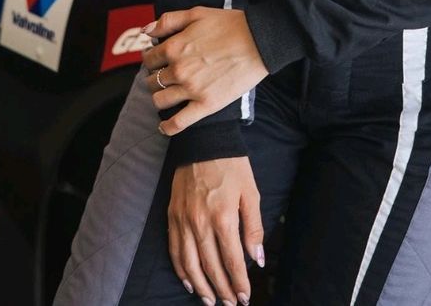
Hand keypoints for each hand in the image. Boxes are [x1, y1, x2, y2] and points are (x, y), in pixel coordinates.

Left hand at [142, 7, 268, 134]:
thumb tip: (146, 31)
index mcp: (174, 47)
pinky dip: (167, 127)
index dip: (151, 59)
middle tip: (165, 76)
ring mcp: (191, 89)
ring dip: (159, 98)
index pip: (149, 59)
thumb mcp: (197, 13)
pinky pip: (178, 122)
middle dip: (154, 77)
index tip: (157, 60)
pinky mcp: (206, 105)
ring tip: (167, 94)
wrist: (259, 41)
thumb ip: (169, 20)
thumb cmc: (230, 24)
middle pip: (152, 80)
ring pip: (159, 101)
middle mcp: (178, 70)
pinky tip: (164, 126)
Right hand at [168, 157, 263, 305]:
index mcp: (223, 217)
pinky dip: (181, 270)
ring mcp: (183, 221)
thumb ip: (254, 227)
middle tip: (230, 303)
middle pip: (211, 266)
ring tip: (211, 301)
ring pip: (190, 264)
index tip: (245, 296)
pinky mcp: (172, 216)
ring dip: (201, 286)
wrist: (203, 141)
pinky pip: (175, 250)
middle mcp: (200, 223)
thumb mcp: (250, 192)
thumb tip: (257, 258)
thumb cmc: (232, 165)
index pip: (232, 260)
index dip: (239, 282)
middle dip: (222, 289)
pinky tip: (189, 282)